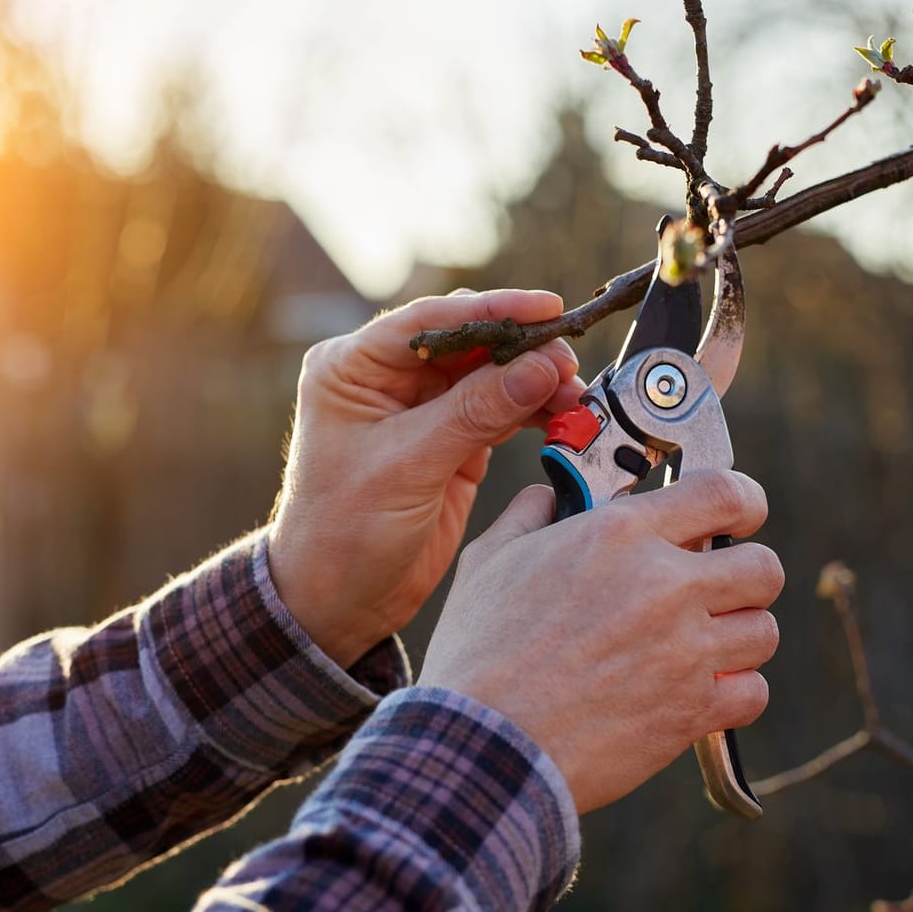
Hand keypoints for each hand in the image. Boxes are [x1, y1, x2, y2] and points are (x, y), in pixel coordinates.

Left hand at [266, 290, 583, 666]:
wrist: (337, 602)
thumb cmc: (344, 532)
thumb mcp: (407, 466)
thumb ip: (474, 413)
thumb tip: (540, 368)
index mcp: (353, 368)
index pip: (431, 321)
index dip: (493, 310)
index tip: (546, 309)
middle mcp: (388, 380)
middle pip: (470, 343)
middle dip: (522, 349)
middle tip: (568, 363)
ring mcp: (424, 411)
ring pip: (492, 377)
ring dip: (535, 383)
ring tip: (575, 395)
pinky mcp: (452, 444)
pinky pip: (502, 413)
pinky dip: (534, 413)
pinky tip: (563, 415)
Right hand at [419, 470, 783, 813]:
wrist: (482, 745)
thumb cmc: (477, 653)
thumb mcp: (489, 560)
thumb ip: (531, 514)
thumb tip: (552, 495)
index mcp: (620, 534)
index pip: (726, 493)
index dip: (745, 504)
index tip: (739, 519)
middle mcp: (664, 585)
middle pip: (764, 568)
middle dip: (745, 579)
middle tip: (713, 595)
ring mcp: (685, 650)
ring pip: (762, 632)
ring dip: (737, 639)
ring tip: (696, 650)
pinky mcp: (692, 711)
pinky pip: (753, 693)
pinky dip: (733, 695)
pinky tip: (694, 695)